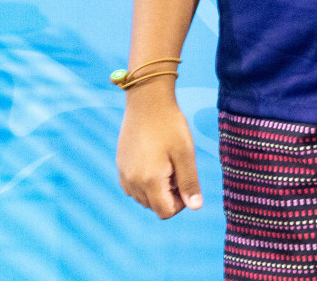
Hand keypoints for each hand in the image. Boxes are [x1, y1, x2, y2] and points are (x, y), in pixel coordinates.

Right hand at [117, 86, 203, 218]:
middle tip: (178, 168)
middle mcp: (132, 183)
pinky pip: (134, 187)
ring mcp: (123, 175)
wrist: (147, 103)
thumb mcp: (185, 154)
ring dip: (158, 189)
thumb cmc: (170, 126)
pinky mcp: (120, 167)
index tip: (186, 180)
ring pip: (144, 198)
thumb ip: (189, 183)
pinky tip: (156, 160)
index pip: (166, 212)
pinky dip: (147, 182)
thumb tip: (196, 207)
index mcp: (149, 181)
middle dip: (170, 195)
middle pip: (154, 207)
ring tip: (167, 163)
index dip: (181, 203)